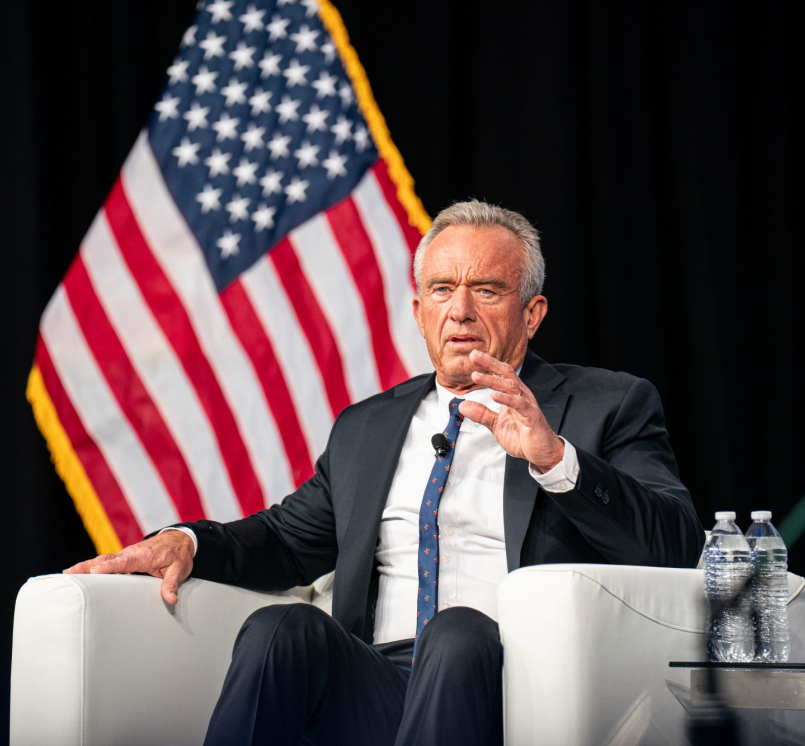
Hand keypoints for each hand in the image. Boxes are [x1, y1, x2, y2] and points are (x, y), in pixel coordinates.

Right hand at [63, 530, 193, 604]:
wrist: (180, 540)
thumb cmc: (178, 555)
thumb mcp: (179, 569)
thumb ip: (172, 583)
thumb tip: (170, 599)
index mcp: (143, 556)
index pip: (124, 562)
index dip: (109, 567)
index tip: (95, 572)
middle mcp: (131, 553)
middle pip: (106, 560)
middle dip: (87, 566)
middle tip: (68, 574)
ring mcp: (127, 555)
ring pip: (103, 560)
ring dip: (86, 566)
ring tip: (66, 575)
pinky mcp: (125, 558)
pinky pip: (107, 562)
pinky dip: (93, 566)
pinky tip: (81, 574)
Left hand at [458, 349, 564, 471]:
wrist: (541, 452)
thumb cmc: (522, 436)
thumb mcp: (496, 424)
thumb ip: (481, 414)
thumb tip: (462, 405)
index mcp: (513, 395)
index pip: (500, 374)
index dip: (488, 364)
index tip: (473, 355)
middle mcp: (521, 396)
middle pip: (505, 374)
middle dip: (489, 363)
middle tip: (474, 355)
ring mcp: (527, 404)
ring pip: (510, 387)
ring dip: (492, 380)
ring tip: (476, 375)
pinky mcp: (531, 416)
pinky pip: (518, 404)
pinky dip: (506, 399)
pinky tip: (494, 395)